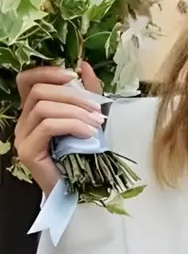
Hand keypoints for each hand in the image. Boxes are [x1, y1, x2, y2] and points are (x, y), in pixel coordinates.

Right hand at [13, 63, 104, 197]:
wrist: (81, 188)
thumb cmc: (84, 153)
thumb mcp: (89, 116)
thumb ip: (87, 91)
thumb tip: (84, 65)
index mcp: (34, 111)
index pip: (26, 81)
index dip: (46, 72)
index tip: (73, 74)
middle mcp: (23, 121)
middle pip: (39, 92)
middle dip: (73, 97)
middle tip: (98, 111)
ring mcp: (23, 136)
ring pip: (43, 108)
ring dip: (76, 112)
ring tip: (97, 125)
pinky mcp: (28, 151)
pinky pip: (48, 126)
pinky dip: (72, 125)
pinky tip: (88, 134)